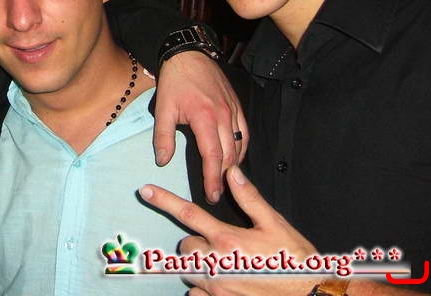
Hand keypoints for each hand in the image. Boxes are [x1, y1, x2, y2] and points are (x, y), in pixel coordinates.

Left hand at [140, 166, 316, 295]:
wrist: (309, 294)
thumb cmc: (294, 260)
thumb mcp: (274, 224)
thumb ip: (249, 198)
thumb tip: (232, 172)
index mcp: (227, 238)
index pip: (188, 213)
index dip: (163, 200)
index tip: (145, 191)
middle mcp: (215, 263)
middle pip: (185, 246)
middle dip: (196, 243)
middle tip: (219, 245)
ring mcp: (215, 287)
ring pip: (187, 270)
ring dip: (198, 265)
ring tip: (223, 264)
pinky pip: (195, 294)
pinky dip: (202, 289)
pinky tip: (222, 283)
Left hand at [154, 51, 247, 201]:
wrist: (188, 55)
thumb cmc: (174, 82)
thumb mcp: (163, 109)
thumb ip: (163, 137)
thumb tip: (162, 161)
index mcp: (205, 118)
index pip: (213, 156)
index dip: (213, 179)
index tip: (212, 195)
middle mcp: (224, 116)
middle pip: (230, 155)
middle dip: (225, 178)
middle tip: (218, 194)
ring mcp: (233, 110)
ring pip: (240, 145)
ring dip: (235, 165)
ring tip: (226, 181)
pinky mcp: (237, 106)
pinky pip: (244, 132)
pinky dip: (242, 148)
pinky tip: (236, 157)